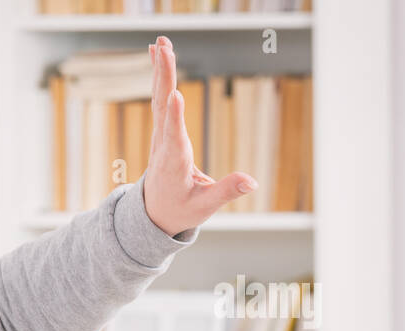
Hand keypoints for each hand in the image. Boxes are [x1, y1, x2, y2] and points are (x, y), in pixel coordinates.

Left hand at [141, 36, 258, 236]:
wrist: (152, 213)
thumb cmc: (179, 210)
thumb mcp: (204, 207)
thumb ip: (227, 192)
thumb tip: (252, 182)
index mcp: (174, 163)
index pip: (174, 138)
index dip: (174, 118)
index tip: (175, 95)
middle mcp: (163, 145)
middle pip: (162, 107)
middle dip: (164, 77)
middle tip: (163, 49)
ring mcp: (160, 135)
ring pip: (159, 97)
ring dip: (160, 69)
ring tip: (159, 42)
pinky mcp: (162, 129)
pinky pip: (160, 97)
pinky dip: (161, 75)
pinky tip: (159, 53)